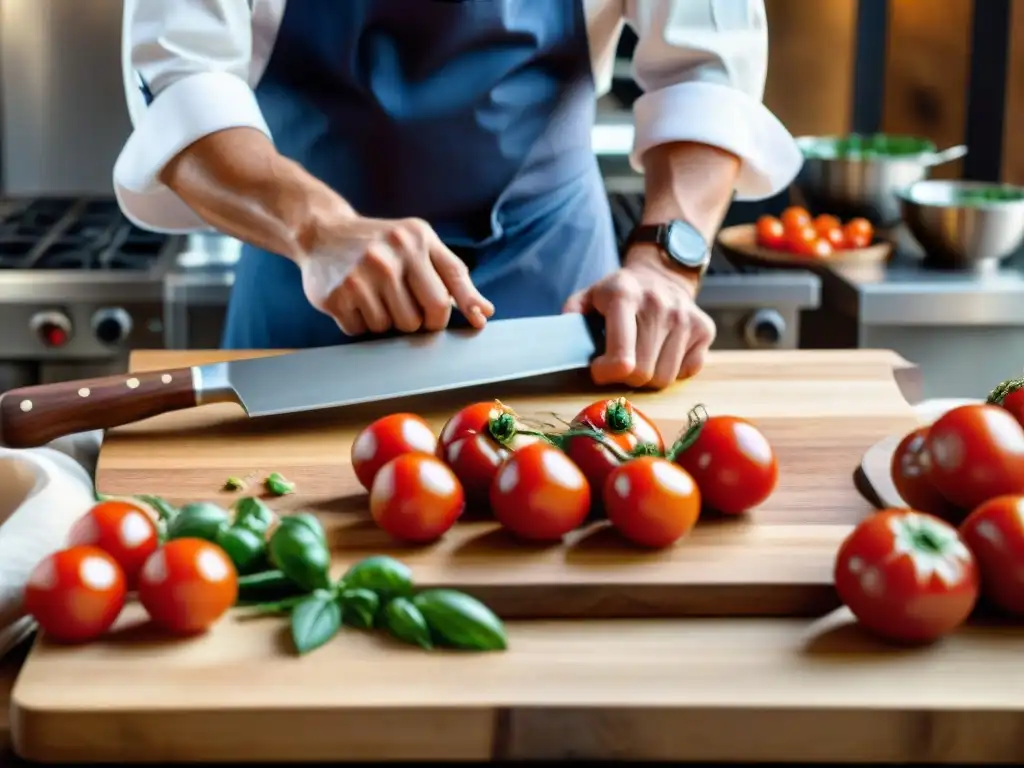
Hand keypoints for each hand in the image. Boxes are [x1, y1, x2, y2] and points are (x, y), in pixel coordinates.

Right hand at [298, 215, 494, 335]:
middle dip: (417, 321)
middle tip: (403, 302)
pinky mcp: (336, 295)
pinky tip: (354, 299)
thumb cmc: (383, 243)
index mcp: (417, 239)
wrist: (323, 231)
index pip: (447, 294)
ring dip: (386, 321)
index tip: (459, 323)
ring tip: (374, 295)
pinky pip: (362, 331)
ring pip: (391, 328)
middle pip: (421, 320)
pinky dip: (360, 322)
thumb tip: (484, 312)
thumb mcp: (421, 245)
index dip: (454, 315)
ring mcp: (361, 275)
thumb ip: (454, 277)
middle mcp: (389, 255)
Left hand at [563, 248, 715, 388]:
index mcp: (624, 296)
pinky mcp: (705, 328)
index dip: (605, 373)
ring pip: (665, 378)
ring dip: (649, 376)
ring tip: (640, 356)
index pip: (622, 360)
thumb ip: (572, 316)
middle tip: (619, 363)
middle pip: (642, 374)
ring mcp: (686, 317)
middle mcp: (659, 305)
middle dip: (625, 377)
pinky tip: (662, 351)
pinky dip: (673, 370)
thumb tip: (562, 339)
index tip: (598, 367)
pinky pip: (687, 371)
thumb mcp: (589, 296)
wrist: (662, 273)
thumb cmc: (618, 294)